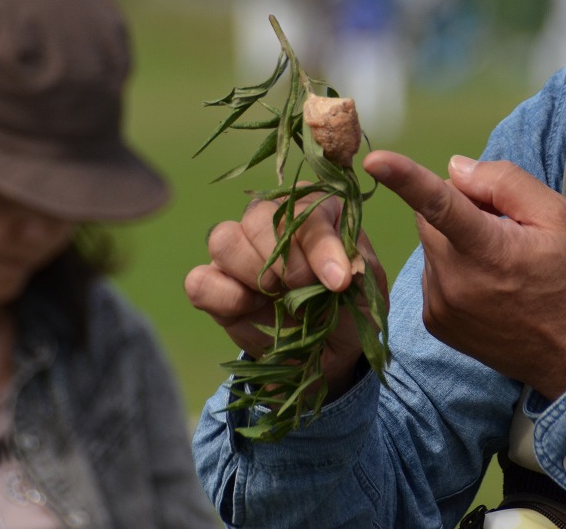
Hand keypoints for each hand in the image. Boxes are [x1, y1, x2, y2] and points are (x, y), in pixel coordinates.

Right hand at [184, 192, 386, 398]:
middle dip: (285, 260)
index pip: (307, 212)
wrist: (328, 355)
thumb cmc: (349, 310)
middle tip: (304, 290)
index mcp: (312, 210)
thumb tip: (333, 267)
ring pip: (223, 239)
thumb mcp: (366, 288)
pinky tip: (249, 308)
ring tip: (278, 298)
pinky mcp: (214, 286)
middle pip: (258, 216)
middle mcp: (270, 221)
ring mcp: (237, 252)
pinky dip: (223, 296)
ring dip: (253, 272)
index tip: (338, 283)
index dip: (321, 246)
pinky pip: (199, 280)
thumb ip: (354, 264)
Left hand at [363, 151, 565, 399]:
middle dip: (459, 209)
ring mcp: (441, 306)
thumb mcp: (560, 218)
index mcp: (489, 251)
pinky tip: (490, 286)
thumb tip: (455, 169)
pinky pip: (434, 273)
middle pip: (429, 217)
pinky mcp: (436, 322)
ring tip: (503, 264)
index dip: (404, 178)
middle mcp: (455, 281)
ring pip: (431, 245)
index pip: (439, 205)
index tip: (373, 161)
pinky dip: (454, 268)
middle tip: (504, 226)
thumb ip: (506, 182)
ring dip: (456, 241)